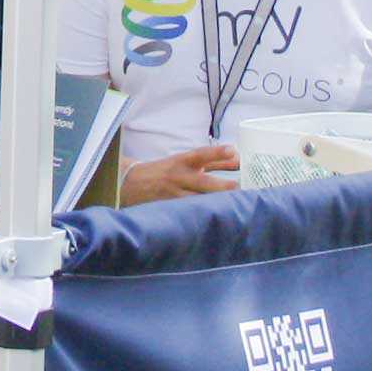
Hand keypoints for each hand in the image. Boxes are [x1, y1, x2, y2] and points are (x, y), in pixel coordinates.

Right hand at [117, 144, 239, 203]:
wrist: (133, 183)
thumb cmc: (167, 170)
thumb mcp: (187, 161)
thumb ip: (214, 161)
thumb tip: (238, 159)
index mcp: (183, 161)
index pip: (201, 155)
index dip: (217, 152)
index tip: (233, 150)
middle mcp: (179, 177)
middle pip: (202, 182)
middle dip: (220, 186)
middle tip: (238, 187)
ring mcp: (174, 195)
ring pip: (197, 200)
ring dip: (214, 203)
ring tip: (233, 207)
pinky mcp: (171, 209)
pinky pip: (188, 213)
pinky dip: (201, 215)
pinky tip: (215, 220)